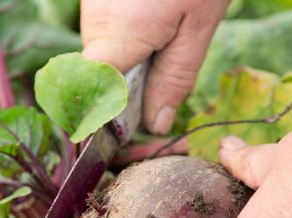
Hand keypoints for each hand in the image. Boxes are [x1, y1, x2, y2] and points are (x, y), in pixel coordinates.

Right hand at [80, 0, 229, 134]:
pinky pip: (107, 29)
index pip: (95, 92)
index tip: (126, 131)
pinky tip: (156, 18)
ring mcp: (92, 5)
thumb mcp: (198, 26)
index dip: (106, 115)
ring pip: (104, 51)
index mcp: (117, 35)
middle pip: (101, 74)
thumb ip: (175, 77)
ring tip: (167, 35)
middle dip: (128, 85)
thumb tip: (156, 126)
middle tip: (166, 75)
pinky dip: (128, 35)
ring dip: (130, 57)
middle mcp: (94, 21)